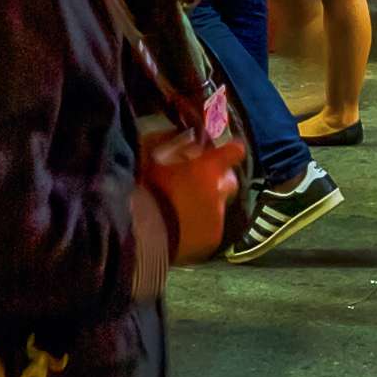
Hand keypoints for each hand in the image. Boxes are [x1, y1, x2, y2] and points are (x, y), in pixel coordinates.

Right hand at [143, 108, 246, 262]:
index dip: (232, 151)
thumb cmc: (144, 187)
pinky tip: (181, 230)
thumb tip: (174, 135)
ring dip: (205, 206)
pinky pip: (210, 231)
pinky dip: (200, 229)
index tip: (232, 150)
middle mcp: (219, 191)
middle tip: (200, 183)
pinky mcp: (212, 241)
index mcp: (208, 168)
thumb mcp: (151, 155)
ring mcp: (218, 218)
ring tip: (183, 211)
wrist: (142, 230)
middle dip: (219, 181)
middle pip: (230, 182)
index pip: (234, 152)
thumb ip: (166, 142)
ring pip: (218, 208)